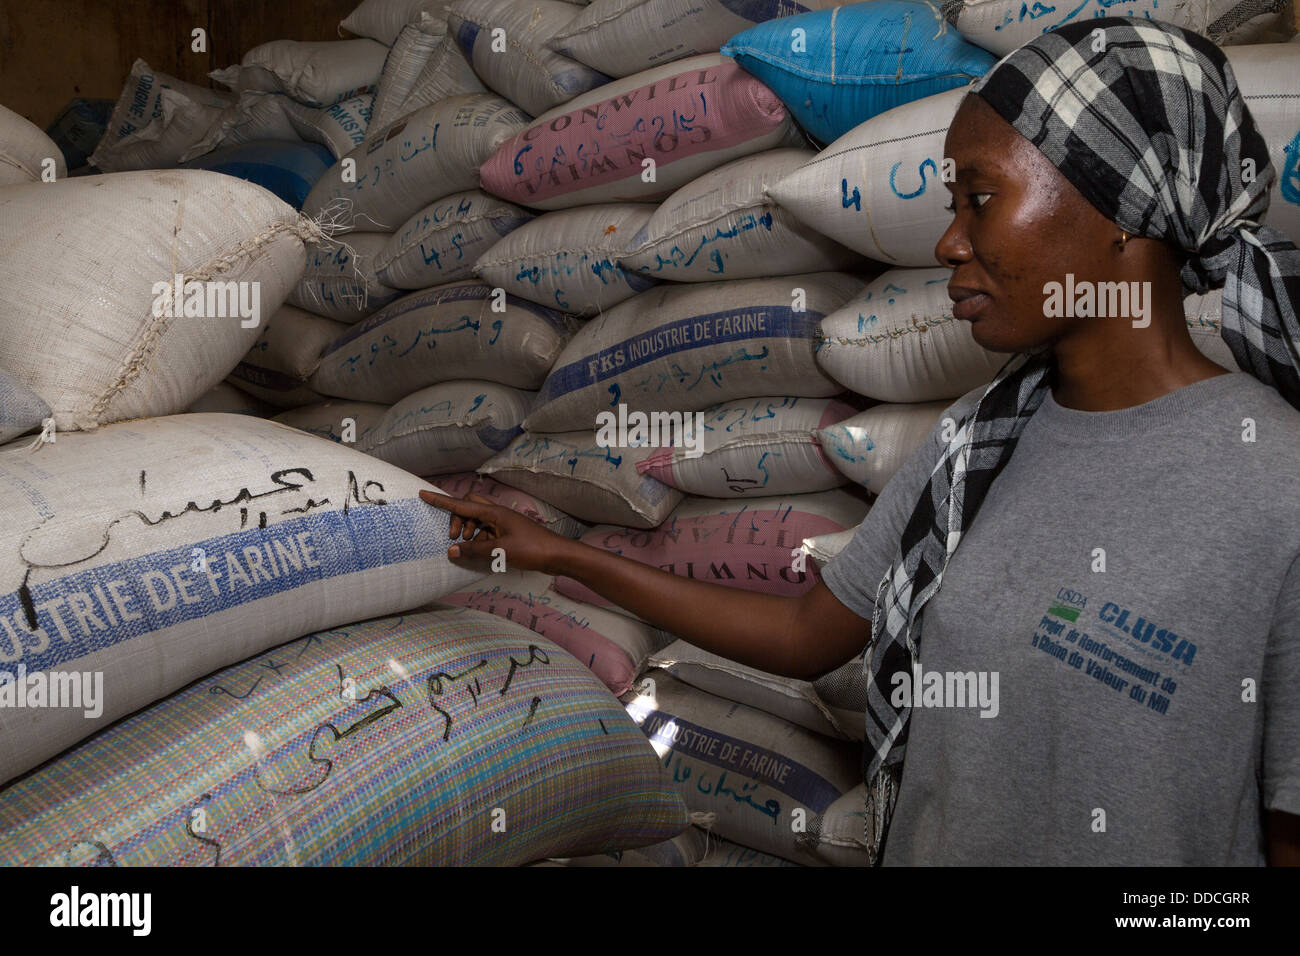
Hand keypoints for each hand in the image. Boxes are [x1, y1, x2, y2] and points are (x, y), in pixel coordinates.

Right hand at [419, 489, 569, 574]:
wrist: (557, 555)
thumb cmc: (532, 549)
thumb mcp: (500, 551)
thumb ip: (474, 550)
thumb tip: (451, 551)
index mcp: (494, 512)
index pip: (462, 504)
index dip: (441, 500)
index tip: (423, 494)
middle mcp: (498, 514)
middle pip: (469, 506)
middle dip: (456, 518)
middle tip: (453, 538)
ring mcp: (503, 523)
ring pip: (477, 520)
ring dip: (468, 531)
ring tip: (468, 547)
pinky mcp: (508, 533)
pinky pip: (486, 531)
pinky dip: (479, 540)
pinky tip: (480, 552)